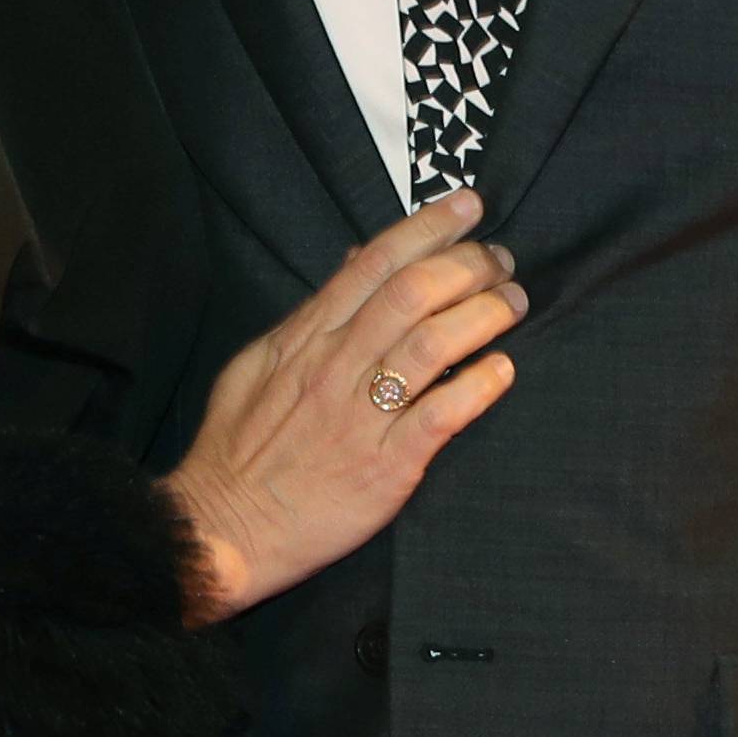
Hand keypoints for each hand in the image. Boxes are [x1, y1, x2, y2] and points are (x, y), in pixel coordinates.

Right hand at [164, 187, 522, 620]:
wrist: (223, 530)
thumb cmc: (238, 449)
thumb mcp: (259, 361)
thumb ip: (310, 312)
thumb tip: (354, 261)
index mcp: (308, 336)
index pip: (376, 263)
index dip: (427, 227)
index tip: (468, 206)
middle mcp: (337, 366)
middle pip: (413, 293)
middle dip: (467, 265)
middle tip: (501, 258)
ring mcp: (362, 416)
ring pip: (433, 345)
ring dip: (483, 315)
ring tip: (514, 302)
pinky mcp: (384, 468)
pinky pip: (439, 417)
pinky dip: (477, 387)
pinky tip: (502, 369)